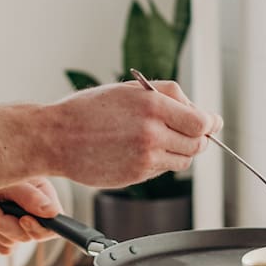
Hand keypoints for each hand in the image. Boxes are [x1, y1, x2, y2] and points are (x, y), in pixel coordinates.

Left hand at [0, 177, 61, 255]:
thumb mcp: (6, 179)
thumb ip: (29, 196)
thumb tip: (53, 213)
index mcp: (41, 193)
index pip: (53, 222)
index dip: (40, 227)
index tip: (23, 220)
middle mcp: (32, 209)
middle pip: (27, 235)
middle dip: (2, 223)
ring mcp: (16, 221)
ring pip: (10, 242)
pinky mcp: (0, 230)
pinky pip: (0, 246)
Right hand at [45, 80, 222, 188]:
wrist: (55, 138)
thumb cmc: (87, 110)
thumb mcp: (128, 89)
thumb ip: (166, 96)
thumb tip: (198, 111)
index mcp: (152, 105)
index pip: (201, 121)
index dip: (209, 123)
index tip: (211, 122)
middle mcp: (152, 133)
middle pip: (197, 143)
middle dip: (196, 138)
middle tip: (185, 131)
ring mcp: (145, 158)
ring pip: (183, 160)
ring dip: (178, 150)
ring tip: (155, 139)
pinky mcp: (136, 175)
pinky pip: (161, 170)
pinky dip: (158, 161)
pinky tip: (137, 150)